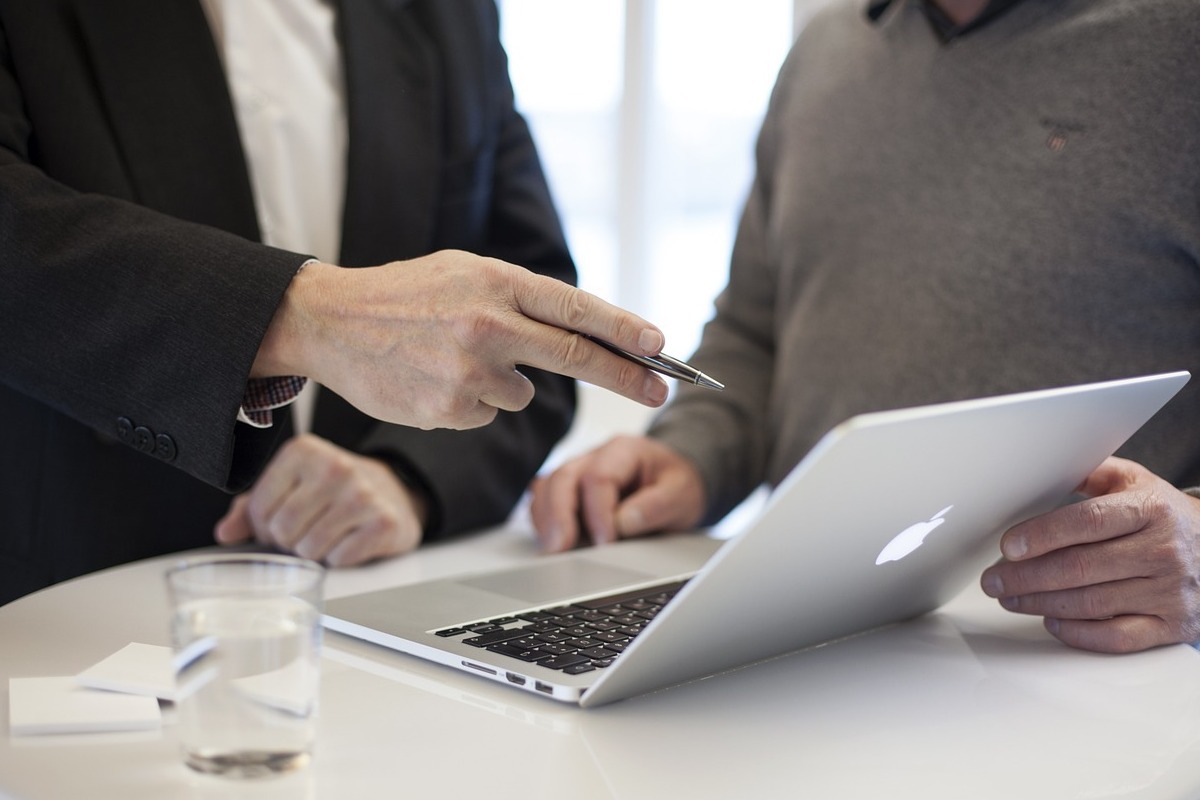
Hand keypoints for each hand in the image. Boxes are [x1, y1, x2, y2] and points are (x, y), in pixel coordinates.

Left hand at [214, 434, 424, 565]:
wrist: (393, 492)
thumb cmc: (332, 491)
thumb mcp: (290, 487)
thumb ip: (251, 507)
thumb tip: (225, 533)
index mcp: (303, 451)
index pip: (259, 508)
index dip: (264, 526)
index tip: (281, 522)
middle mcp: (334, 467)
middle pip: (283, 531)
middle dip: (288, 542)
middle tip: (305, 532)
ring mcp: (362, 494)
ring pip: (309, 549)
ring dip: (313, 552)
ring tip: (327, 535)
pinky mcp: (384, 522)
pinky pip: (340, 559)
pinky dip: (339, 558)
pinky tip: (349, 540)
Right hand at [253, 252, 669, 429]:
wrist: (330, 321)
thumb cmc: (404, 294)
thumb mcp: (464, 272)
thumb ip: (519, 298)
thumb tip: (581, 332)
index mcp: (495, 282)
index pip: (576, 309)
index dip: (625, 330)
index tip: (661, 346)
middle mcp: (488, 325)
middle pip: (576, 357)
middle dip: (627, 376)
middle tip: (662, 389)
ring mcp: (468, 371)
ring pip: (522, 393)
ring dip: (505, 382)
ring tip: (453, 357)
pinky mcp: (449, 409)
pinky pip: (487, 413)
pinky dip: (471, 402)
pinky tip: (434, 378)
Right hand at [529, 435, 705, 551]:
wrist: (674, 482)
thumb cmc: (676, 485)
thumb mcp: (682, 494)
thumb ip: (656, 506)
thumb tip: (623, 523)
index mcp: (624, 450)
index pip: (599, 477)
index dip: (598, 512)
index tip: (605, 542)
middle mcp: (594, 456)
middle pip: (563, 478)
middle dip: (558, 515)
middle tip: (559, 548)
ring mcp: (578, 472)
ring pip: (547, 487)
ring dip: (546, 519)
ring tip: (552, 549)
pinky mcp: (569, 491)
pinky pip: (544, 500)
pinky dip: (544, 520)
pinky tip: (552, 542)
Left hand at [980, 457, 1199, 652]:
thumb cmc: (1162, 515)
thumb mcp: (1134, 481)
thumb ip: (1089, 472)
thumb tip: (1040, 467)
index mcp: (1150, 510)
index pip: (1087, 522)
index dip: (1042, 535)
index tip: (1008, 546)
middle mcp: (1163, 551)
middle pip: (1080, 567)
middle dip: (1026, 576)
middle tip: (993, 579)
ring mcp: (1170, 591)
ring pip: (1091, 603)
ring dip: (1040, 603)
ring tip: (1010, 597)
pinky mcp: (1173, 625)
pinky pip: (1117, 637)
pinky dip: (1078, 633)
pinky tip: (1051, 621)